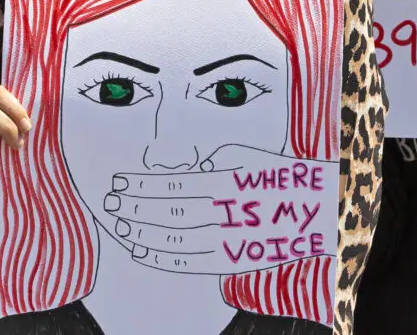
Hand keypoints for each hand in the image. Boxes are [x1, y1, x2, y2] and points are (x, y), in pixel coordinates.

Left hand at [106, 145, 337, 275]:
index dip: (141, 185)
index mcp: (224, 182)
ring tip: (120, 225)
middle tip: (111, 203)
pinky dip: (159, 259)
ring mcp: (225, 242)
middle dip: (134, 209)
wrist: (305, 210)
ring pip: (173, 242)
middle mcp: (223, 214)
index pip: (172, 185)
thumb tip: (162, 164)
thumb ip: (199, 157)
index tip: (119, 182)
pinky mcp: (227, 263)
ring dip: (141, 235)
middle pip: (167, 214)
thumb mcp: (236, 152)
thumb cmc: (265, 174)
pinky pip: (186, 264)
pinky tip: (139, 250)